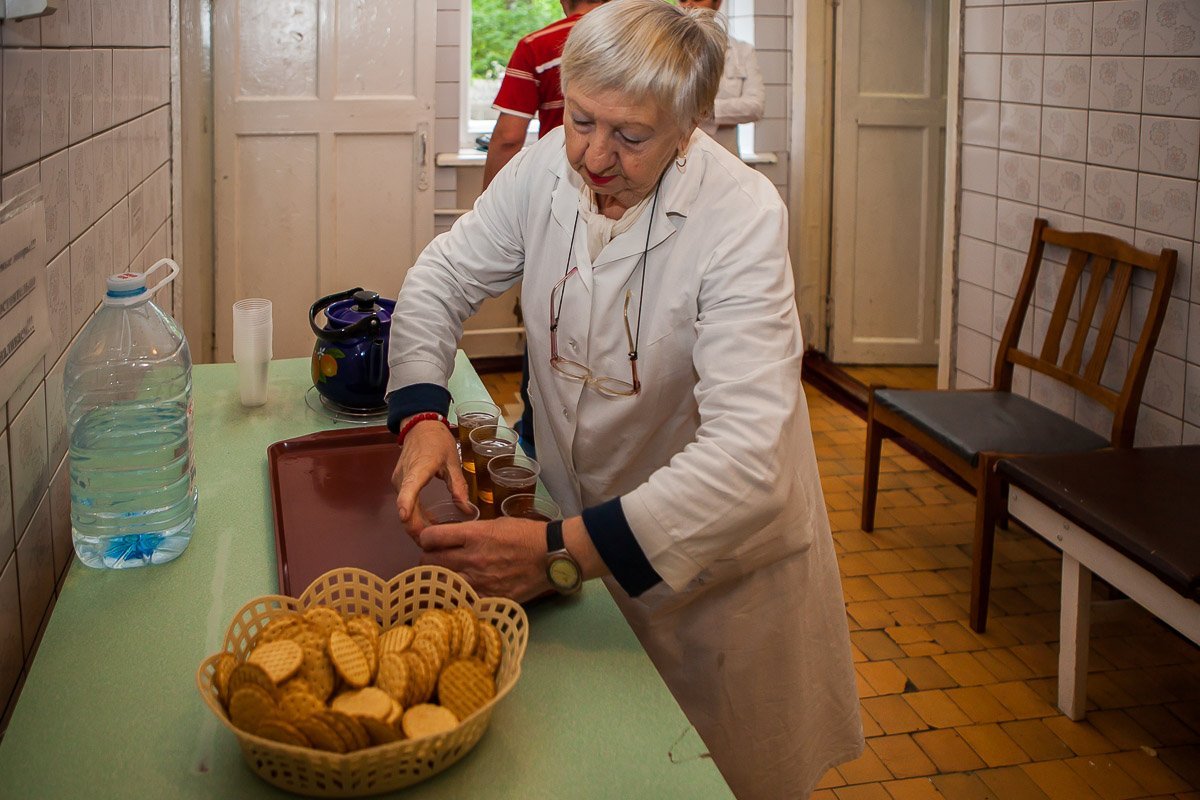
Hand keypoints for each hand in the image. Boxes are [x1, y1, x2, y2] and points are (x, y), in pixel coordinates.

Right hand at [392, 420, 469, 535]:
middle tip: (435, 546)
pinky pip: (407, 504)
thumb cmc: (437, 441)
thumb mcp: (453, 461)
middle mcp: (404, 478)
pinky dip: (416, 516)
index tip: (405, 519)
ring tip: (435, 539)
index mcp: (419, 469)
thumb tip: (468, 510)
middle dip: (417, 530)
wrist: (419, 426)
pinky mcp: (400, 484)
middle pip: (406, 509)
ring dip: (417, 525)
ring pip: (406, 510)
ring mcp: (399, 482)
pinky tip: (430, 523)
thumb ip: (458, 486)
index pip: (409, 488)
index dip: (407, 504)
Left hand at [417, 517, 550, 601]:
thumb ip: (472, 533)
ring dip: (439, 580)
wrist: (551, 555)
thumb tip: (453, 540)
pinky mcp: (488, 598)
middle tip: (434, 561)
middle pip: (430, 561)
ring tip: (444, 578)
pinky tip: (460, 593)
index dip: (426, 539)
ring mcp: (479, 581)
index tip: (430, 542)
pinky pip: (460, 600)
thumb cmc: (526, 534)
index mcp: (474, 535)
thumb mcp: (496, 524)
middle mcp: (471, 558)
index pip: (431, 537)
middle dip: (427, 560)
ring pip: (441, 583)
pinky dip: (457, 596)